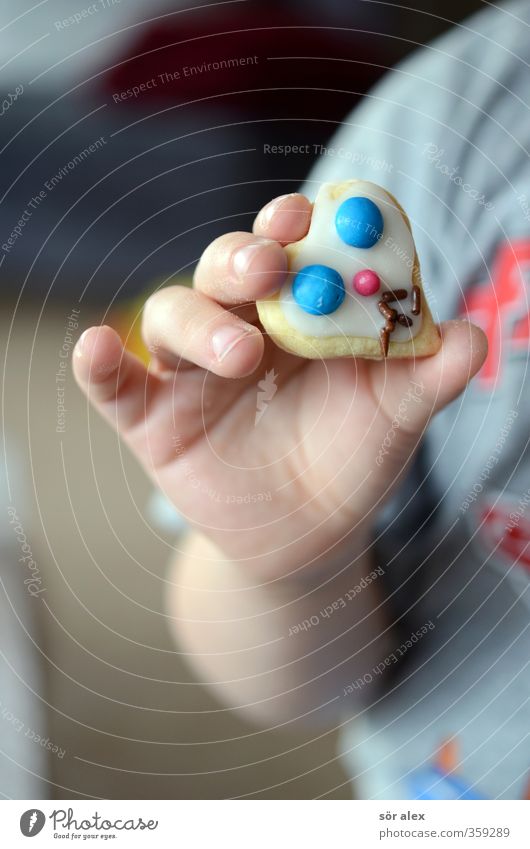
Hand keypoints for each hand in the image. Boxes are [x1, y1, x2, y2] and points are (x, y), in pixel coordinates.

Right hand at [73, 193, 486, 577]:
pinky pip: (117, 386)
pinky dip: (99, 365)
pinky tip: (94, 347)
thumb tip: (471, 336)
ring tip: (241, 355)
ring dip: (198, 321)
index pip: (288, 249)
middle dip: (242, 261)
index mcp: (296, 311)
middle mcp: (239, 325)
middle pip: (225, 271)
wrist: (311, 537)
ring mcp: (191, 371)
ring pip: (173, 316)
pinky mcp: (154, 419)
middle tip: (270, 268)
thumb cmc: (352, 458)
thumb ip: (427, 378)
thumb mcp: (395, 418)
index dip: (292, 224)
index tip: (308, 212)